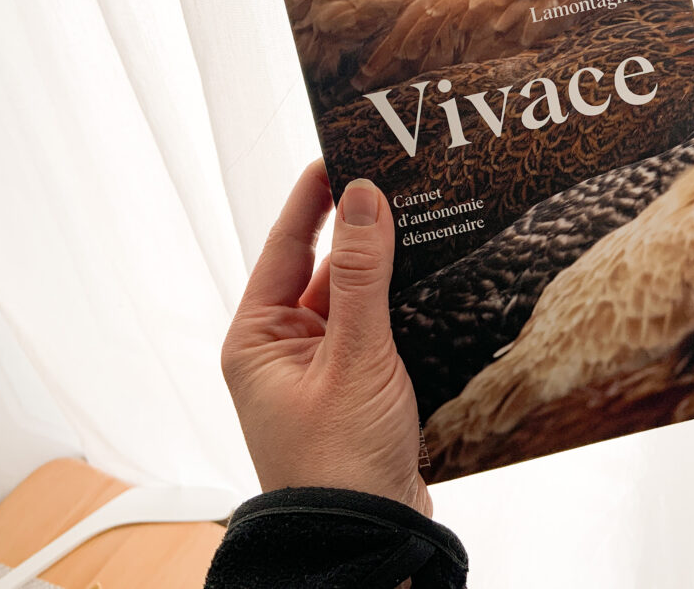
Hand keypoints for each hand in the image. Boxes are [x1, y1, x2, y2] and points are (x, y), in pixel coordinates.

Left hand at [221, 161, 430, 514]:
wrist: (367, 540)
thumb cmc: (339, 461)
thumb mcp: (354, 358)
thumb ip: (362, 277)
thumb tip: (362, 198)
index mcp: (259, 339)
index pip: (286, 246)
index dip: (314, 198)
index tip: (339, 153)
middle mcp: (286, 349)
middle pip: (326, 269)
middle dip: (362, 230)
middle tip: (397, 179)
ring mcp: (324, 369)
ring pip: (358, 299)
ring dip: (388, 269)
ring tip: (424, 219)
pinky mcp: (359, 386)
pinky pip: (379, 329)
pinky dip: (403, 305)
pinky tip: (434, 279)